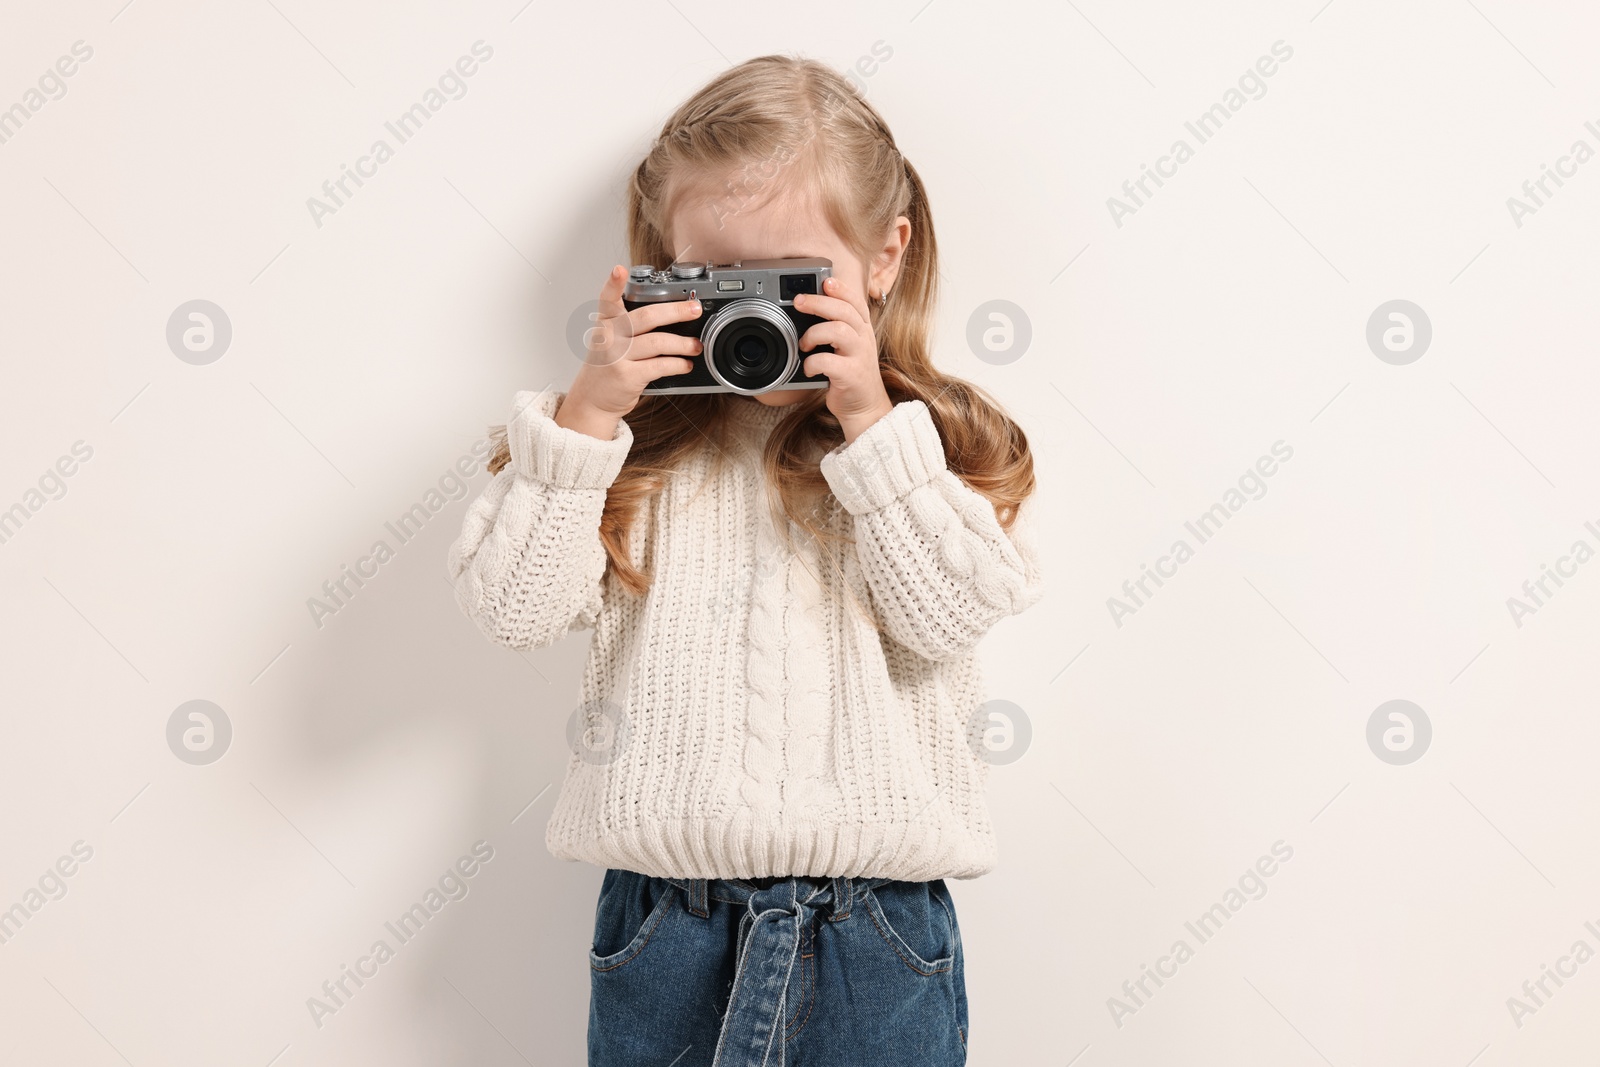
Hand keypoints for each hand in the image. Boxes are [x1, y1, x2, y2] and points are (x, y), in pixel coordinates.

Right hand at [556, 265, 703, 438]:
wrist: (592, 399)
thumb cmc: (608, 366)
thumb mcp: (610, 339)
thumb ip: (630, 324)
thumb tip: (672, 312)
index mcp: (605, 323)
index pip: (607, 299)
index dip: (614, 283)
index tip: (619, 270)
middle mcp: (609, 337)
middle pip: (646, 316)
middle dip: (676, 311)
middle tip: (694, 309)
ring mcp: (616, 357)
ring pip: (658, 342)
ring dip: (683, 343)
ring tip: (695, 345)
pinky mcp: (627, 376)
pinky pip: (660, 365)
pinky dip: (677, 364)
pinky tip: (685, 364)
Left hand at [794, 276, 893, 443]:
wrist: (864, 407)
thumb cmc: (850, 374)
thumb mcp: (848, 346)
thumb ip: (836, 326)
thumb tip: (808, 306)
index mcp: (862, 329)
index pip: (855, 301)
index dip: (841, 288)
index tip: (824, 282)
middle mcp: (864, 339)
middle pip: (844, 310)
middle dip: (818, 302)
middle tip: (799, 303)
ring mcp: (860, 356)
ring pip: (838, 330)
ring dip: (814, 333)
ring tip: (804, 345)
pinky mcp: (851, 375)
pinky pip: (829, 361)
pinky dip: (812, 362)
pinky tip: (807, 368)